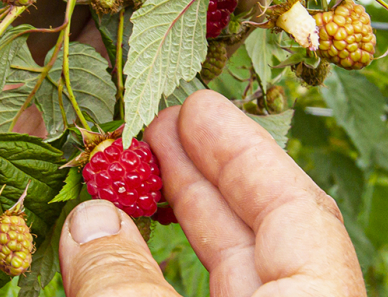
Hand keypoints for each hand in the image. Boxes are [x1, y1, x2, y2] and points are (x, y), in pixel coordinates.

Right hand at [58, 91, 365, 296]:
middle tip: (152, 131)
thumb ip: (125, 283)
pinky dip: (162, 281)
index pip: (297, 208)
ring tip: (131, 180)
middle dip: (205, 177)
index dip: (242, 151)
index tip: (194, 108)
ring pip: (235, 281)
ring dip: (180, 226)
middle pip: (266, 237)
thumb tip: (89, 219)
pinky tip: (121, 262)